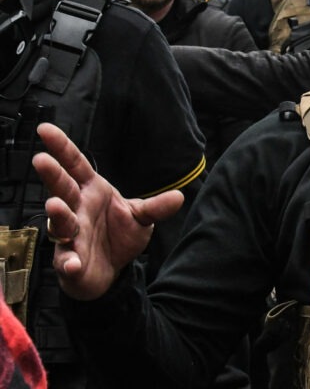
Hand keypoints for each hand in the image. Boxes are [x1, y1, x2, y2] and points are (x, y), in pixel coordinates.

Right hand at [32, 123, 183, 300]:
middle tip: (41, 160)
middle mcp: (76, 209)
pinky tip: (72, 263)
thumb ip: (156, 207)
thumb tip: (179, 196)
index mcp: (92, 191)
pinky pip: (66, 261)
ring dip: (58, 214)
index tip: (45, 128)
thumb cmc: (120, 236)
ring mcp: (70, 235)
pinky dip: (68, 262)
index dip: (62, 147)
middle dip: (52, 174)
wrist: (112, 270)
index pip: (75, 165)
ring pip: (60, 222)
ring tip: (55, 206)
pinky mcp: (69, 262)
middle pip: (62, 188)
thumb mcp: (141, 217)